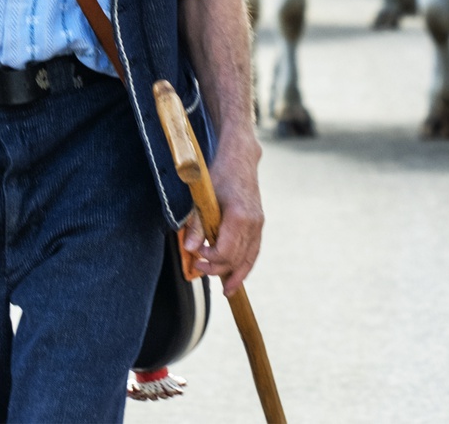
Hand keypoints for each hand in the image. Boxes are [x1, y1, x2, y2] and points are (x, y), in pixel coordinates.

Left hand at [182, 141, 262, 296]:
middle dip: (218, 269)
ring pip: (250, 258)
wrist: (240, 158)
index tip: (195, 256)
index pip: (226, 252)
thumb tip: (189, 249)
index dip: (209, 260)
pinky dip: (246, 265)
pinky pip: (254, 250)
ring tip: (227, 290)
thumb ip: (196, 224)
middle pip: (237, 258)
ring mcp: (258, 223)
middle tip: (198, 269)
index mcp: (240, 217)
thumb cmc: (218, 176)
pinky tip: (237, 276)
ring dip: (237, 275)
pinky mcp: (259, 223)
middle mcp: (253, 222)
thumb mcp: (203, 198)